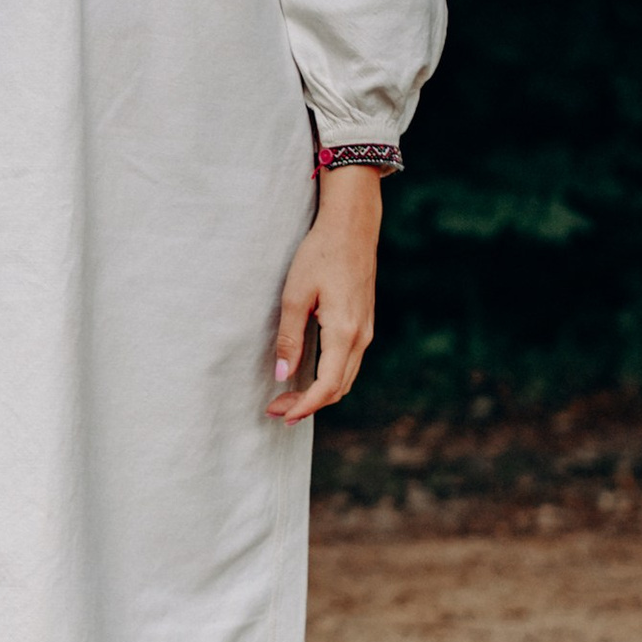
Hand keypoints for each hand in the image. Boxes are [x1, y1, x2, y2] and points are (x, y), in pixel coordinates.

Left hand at [267, 166, 379, 421]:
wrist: (352, 227)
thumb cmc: (321, 254)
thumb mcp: (296, 295)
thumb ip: (290, 338)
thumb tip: (283, 375)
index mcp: (344, 332)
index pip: (326, 386)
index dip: (304, 406)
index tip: (280, 414)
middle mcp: (361, 337)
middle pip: (338, 388)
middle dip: (307, 405)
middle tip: (275, 411)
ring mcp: (365, 331)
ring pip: (345, 378)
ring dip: (318, 394)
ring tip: (287, 399)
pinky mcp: (363, 324)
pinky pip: (348, 363)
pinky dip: (329, 379)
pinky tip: (308, 376)